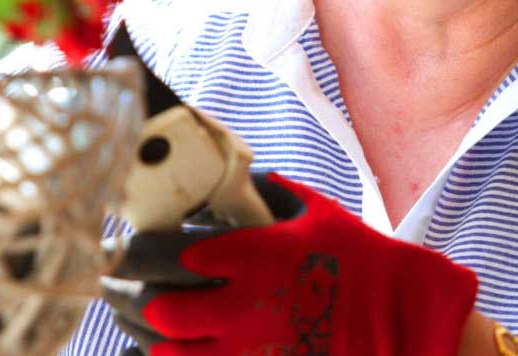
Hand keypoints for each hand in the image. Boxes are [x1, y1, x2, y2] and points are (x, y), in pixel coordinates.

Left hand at [102, 172, 477, 355]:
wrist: (407, 318)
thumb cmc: (363, 260)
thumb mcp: (314, 210)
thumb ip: (265, 192)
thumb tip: (232, 179)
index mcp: (251, 255)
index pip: (166, 252)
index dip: (132, 251)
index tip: (119, 245)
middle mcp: (243, 304)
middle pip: (158, 306)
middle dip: (126, 295)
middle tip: (111, 284)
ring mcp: (250, 348)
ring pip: (168, 348)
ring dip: (141, 332)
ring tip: (127, 316)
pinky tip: (154, 349)